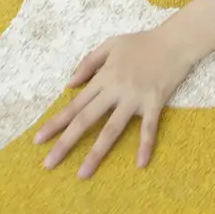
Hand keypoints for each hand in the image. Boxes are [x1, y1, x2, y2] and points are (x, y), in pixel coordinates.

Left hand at [35, 26, 194, 177]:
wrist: (176, 39)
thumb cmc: (143, 42)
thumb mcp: (112, 44)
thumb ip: (89, 62)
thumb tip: (70, 84)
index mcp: (104, 76)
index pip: (75, 104)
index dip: (56, 122)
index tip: (38, 140)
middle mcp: (116, 89)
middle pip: (86, 119)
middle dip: (66, 142)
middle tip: (48, 164)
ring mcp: (135, 97)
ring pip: (112, 128)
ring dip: (96, 152)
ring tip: (82, 174)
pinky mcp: (155, 102)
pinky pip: (149, 127)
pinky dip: (145, 145)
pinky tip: (141, 164)